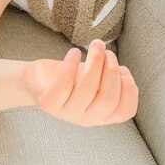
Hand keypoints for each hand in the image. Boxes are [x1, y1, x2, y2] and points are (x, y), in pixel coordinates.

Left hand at [22, 39, 138, 126]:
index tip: (124, 69)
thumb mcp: (92, 81)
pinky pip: (64, 85)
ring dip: (95, 63)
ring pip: (87, 90)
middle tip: (108, 52)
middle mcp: (86, 119)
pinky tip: (74, 51)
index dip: (129, 90)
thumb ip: (107, 79)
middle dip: (111, 72)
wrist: (34, 80)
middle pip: (107, 100)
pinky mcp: (49, 104)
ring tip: (96, 45)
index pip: (124, 112)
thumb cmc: (68, 77)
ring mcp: (66, 113)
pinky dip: (70, 65)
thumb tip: (120, 71)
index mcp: (101, 115)